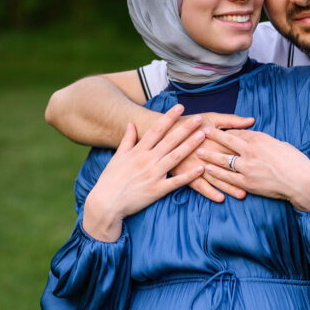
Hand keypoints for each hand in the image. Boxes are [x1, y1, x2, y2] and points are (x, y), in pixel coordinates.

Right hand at [83, 105, 205, 240]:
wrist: (106, 203)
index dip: (169, 117)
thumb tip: (131, 124)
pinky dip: (189, 176)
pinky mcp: (157, 190)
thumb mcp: (117, 157)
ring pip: (175, 157)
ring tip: (203, 136)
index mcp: (138, 151)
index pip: (156, 130)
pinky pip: (176, 182)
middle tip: (199, 118)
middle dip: (185, 128)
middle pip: (169, 140)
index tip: (180, 107)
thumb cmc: (110, 180)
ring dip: (190, 145)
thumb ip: (127, 140)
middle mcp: (147, 160)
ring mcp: (153, 175)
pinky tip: (201, 168)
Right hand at [172, 112, 255, 202]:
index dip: (247, 157)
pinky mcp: (186, 174)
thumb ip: (232, 121)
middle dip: (241, 175)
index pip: (233, 150)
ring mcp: (195, 165)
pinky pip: (199, 186)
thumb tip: (252, 120)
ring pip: (215, 178)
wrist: (163, 131)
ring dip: (228, 187)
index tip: (261, 163)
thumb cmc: (190, 123)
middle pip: (226, 167)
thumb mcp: (212, 118)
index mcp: (214, 140)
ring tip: (241, 194)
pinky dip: (209, 192)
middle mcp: (205, 154)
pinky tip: (219, 198)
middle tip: (256, 184)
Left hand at [198, 128, 309, 210]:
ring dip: (210, 155)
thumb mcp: (281, 145)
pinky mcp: (247, 183)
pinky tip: (207, 170)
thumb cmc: (296, 163)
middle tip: (200, 133)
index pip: (239, 133)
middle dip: (213, 137)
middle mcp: (251, 151)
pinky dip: (216, 173)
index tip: (217, 129)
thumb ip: (267, 142)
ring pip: (223, 159)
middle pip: (227, 142)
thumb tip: (259, 140)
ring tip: (199, 151)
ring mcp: (248, 168)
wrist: (302, 182)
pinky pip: (227, 177)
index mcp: (261, 139)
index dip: (226, 131)